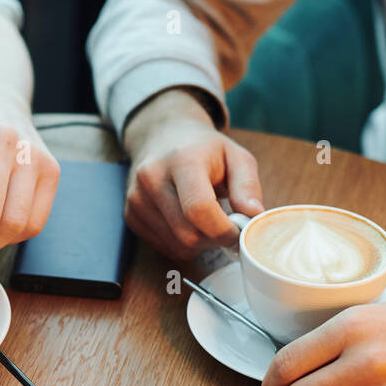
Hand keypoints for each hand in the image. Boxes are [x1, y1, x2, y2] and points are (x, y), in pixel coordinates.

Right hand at [122, 88, 263, 259]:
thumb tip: (253, 216)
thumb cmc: (203, 149)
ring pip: (177, 246)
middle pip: (188, 234)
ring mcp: (137, 199)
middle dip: (214, 239)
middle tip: (226, 227)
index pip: (199, 209)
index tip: (239, 232)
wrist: (163, 137)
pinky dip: (183, 244)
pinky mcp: (131, 215)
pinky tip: (188, 223)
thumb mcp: (236, 156)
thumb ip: (248, 186)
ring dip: (200, 244)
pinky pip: (165, 247)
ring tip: (207, 221)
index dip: (224, 230)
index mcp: (181, 160)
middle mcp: (152, 179)